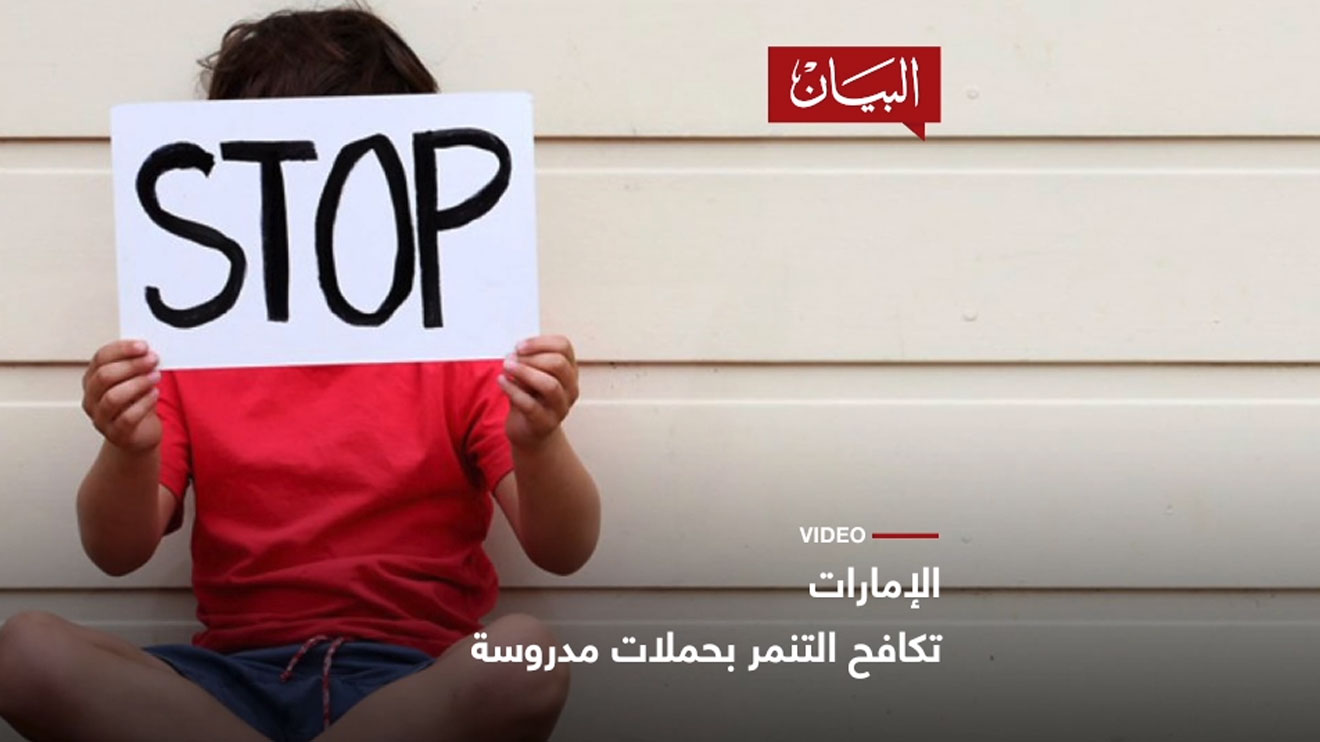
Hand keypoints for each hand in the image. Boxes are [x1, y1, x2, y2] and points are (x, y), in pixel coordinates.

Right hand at [81, 340, 161, 453]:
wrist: (140, 435)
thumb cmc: (136, 404)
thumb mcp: (134, 381)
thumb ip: (137, 366)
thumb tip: (148, 352)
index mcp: (92, 380)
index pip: (100, 358)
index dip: (122, 349)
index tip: (143, 346)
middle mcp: (91, 399)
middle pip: (104, 376)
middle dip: (131, 365)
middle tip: (152, 360)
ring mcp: (101, 418)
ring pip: (113, 397)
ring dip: (138, 383)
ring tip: (156, 376)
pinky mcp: (116, 434)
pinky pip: (127, 418)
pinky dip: (144, 403)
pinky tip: (154, 394)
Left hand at [498, 334, 579, 448]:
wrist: (530, 432)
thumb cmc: (530, 398)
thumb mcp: (531, 376)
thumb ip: (527, 364)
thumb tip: (514, 354)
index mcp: (569, 371)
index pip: (563, 346)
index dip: (540, 342)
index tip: (519, 346)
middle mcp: (570, 388)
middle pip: (558, 364)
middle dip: (531, 357)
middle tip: (510, 358)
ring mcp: (560, 408)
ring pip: (550, 385)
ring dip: (524, 372)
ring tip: (506, 367)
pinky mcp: (546, 423)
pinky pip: (531, 405)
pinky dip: (513, 391)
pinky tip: (502, 381)